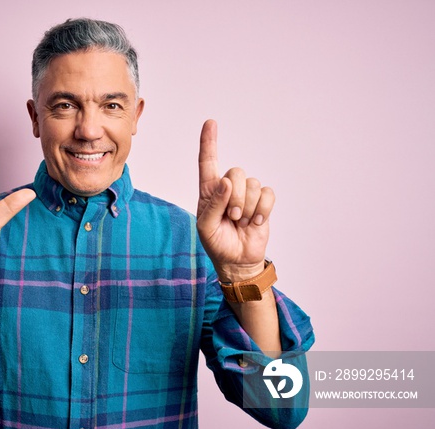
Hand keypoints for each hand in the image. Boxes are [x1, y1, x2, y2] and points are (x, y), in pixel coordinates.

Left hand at [196, 120, 274, 281]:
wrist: (237, 259)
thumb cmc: (216, 243)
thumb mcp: (206, 227)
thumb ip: (213, 204)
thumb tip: (225, 182)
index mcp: (209, 191)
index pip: (208, 162)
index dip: (209, 142)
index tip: (210, 123)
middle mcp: (228, 187)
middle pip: (236, 172)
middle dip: (236, 197)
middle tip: (232, 217)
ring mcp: (247, 194)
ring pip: (253, 184)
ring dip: (248, 207)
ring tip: (241, 222)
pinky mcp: (262, 202)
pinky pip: (267, 194)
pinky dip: (262, 210)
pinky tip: (255, 223)